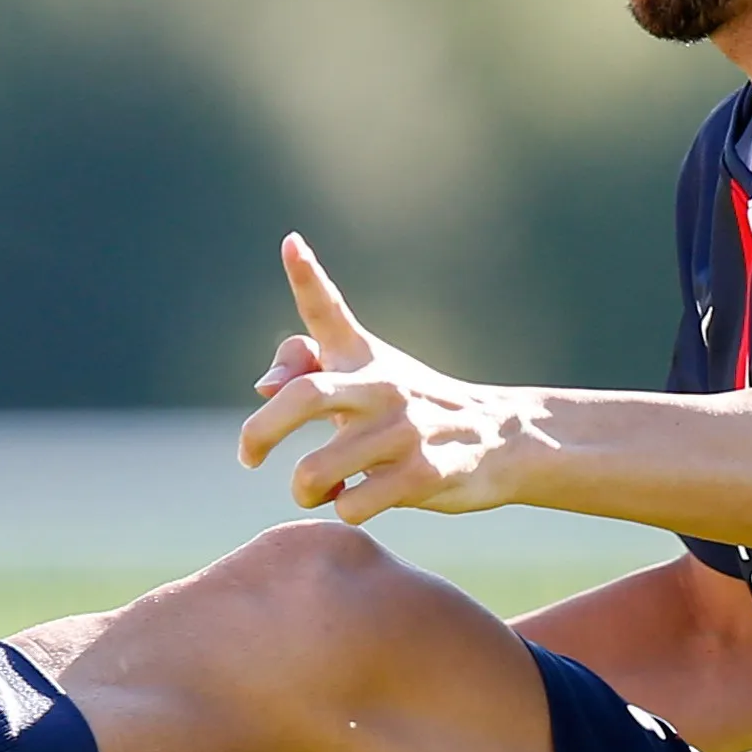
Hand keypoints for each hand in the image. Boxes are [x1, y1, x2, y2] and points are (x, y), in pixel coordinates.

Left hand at [237, 234, 535, 524]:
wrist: (502, 441)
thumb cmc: (417, 410)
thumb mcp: (369, 379)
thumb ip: (308, 369)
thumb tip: (262, 384)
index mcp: (364, 358)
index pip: (330, 309)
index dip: (307, 275)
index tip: (290, 242)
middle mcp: (383, 386)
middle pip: (303, 396)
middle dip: (260, 432)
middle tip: (248, 458)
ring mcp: (405, 430)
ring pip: (315, 470)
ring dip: (304, 490)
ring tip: (319, 491)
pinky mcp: (425, 475)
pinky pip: (352, 505)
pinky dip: (343, 510)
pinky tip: (362, 499)